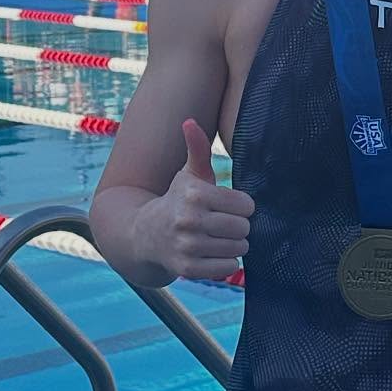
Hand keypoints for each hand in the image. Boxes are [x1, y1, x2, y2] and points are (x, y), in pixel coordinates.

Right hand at [137, 118, 254, 280]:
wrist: (145, 235)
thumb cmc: (177, 201)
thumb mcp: (187, 174)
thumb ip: (197, 148)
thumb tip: (189, 121)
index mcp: (194, 193)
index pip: (246, 205)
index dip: (242, 206)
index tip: (229, 206)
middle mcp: (189, 219)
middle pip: (244, 228)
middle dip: (239, 226)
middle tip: (223, 224)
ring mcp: (187, 246)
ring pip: (239, 249)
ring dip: (233, 245)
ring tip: (217, 238)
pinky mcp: (188, 269)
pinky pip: (229, 269)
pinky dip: (226, 263)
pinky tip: (212, 254)